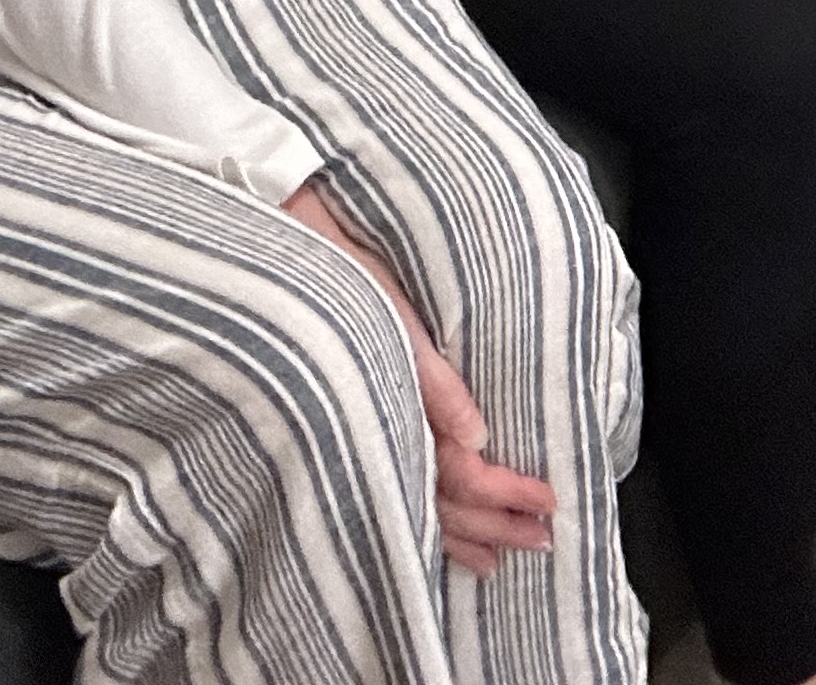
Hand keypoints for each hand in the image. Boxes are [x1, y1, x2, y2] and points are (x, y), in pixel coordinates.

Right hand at [280, 186, 556, 573]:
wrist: (266, 260)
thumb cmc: (333, 274)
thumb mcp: (386, 309)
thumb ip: (431, 379)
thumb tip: (478, 439)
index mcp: (388, 404)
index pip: (459, 475)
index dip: (505, 495)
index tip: (549, 500)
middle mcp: (371, 433)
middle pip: (442, 505)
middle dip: (496, 527)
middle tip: (544, 540)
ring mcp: (355, 439)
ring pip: (415, 510)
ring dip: (463, 536)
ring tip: (502, 555)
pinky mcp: (348, 431)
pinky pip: (390, 494)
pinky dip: (425, 524)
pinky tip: (442, 541)